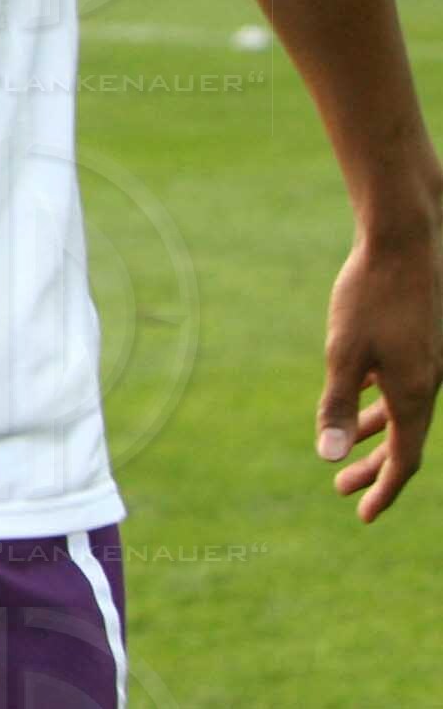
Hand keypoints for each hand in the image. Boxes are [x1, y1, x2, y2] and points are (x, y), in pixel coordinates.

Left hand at [319, 224, 440, 520]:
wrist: (403, 242)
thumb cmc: (371, 295)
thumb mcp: (343, 352)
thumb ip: (336, 404)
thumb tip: (329, 457)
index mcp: (415, 394)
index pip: (405, 460)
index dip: (384, 489)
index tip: (363, 515)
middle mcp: (427, 383)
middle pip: (403, 441)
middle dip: (373, 470)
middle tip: (342, 492)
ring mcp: (424, 361)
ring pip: (399, 411)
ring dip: (372, 435)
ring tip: (345, 455)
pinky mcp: (416, 341)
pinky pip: (398, 386)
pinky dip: (378, 402)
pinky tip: (359, 398)